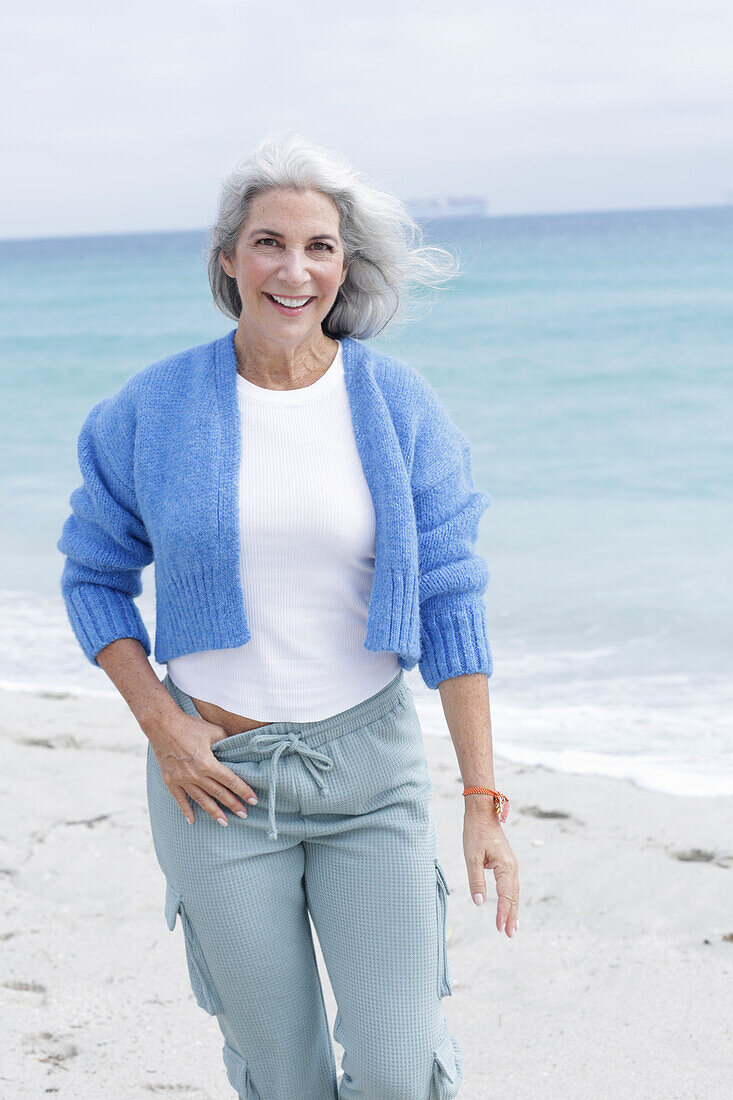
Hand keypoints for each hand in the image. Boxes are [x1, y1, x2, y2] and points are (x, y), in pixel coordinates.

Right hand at [147, 712, 258, 825]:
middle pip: (218, 793)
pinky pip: (179, 798)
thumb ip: (226, 742)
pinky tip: (192, 821)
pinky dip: (185, 810)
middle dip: (232, 804)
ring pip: (201, 800)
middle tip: (244, 814)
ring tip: (224, 822)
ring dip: (213, 812)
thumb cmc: (190, 725)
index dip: (243, 791)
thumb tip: (238, 748)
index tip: (253, 800)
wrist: (162, 724)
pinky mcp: (170, 780)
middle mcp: (195, 774)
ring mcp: (182, 779)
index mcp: (207, 763)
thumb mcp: (213, 731)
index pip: (230, 780)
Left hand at [463, 804, 518, 936]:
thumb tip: (479, 903)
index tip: (501, 929)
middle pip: (513, 896)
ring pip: (514, 892)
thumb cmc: (476, 832)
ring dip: (512, 909)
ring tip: (512, 927)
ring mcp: (511, 865)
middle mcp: (512, 867)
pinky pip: (511, 885)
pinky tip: (508, 906)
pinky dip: (510, 898)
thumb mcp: (471, 857)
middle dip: (511, 916)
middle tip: (510, 935)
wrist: (483, 812)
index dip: (503, 913)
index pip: (505, 896)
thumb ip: (476, 880)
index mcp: (505, 866)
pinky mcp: (507, 862)